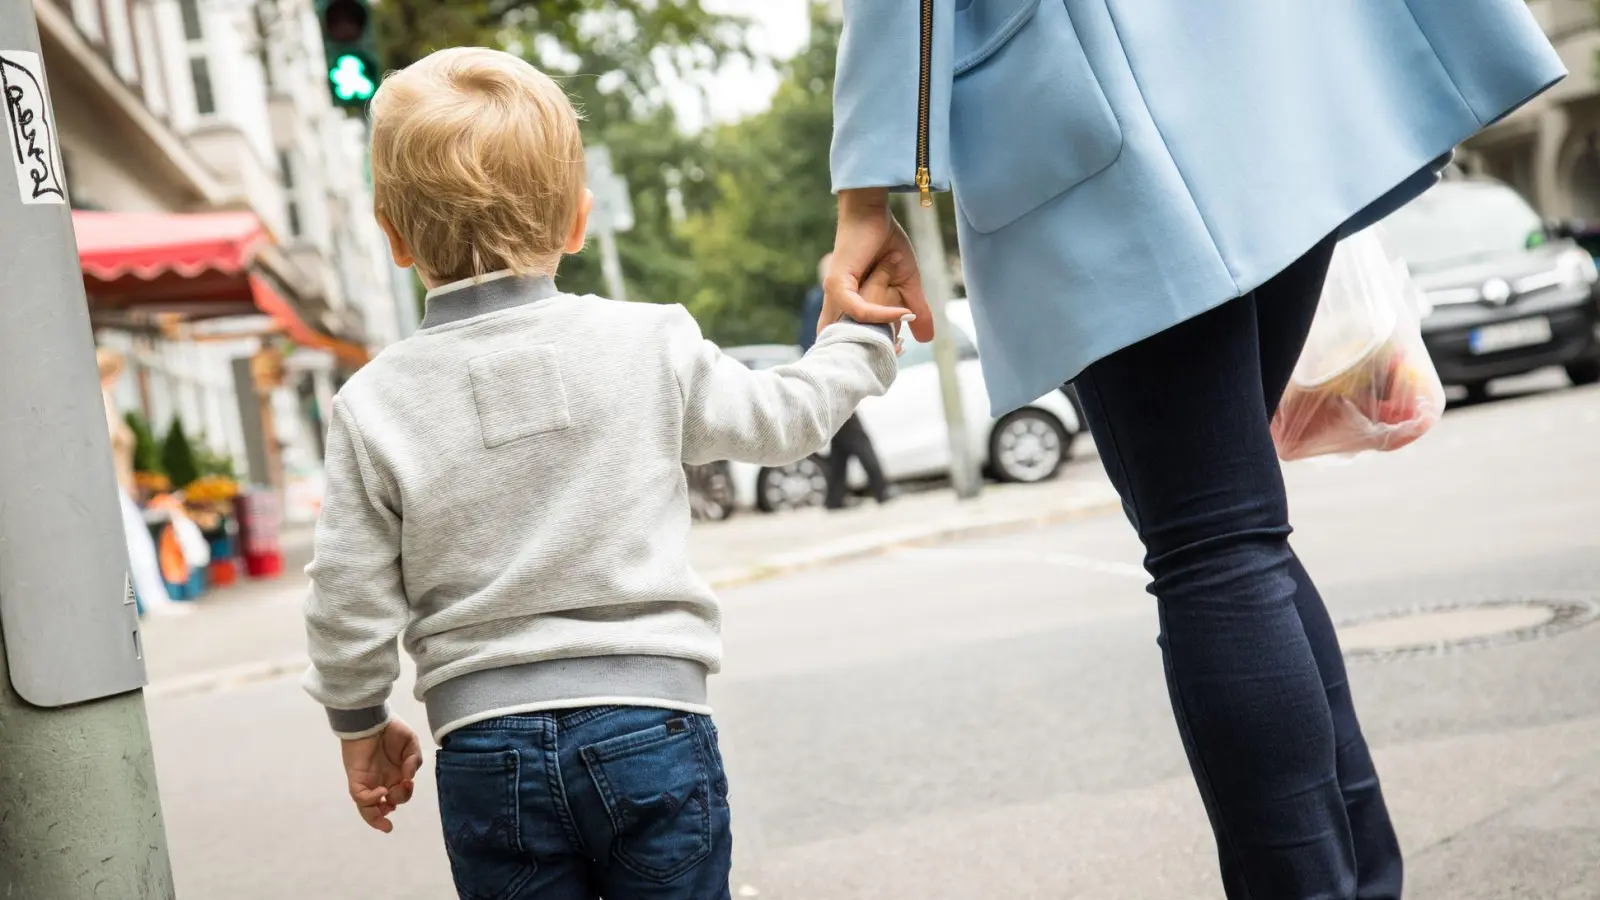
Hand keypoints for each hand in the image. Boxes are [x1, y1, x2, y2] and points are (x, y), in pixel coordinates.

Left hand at [341, 718, 423, 833]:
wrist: (371, 718)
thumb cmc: (391, 729)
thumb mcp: (411, 744)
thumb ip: (414, 762)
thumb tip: (409, 778)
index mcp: (395, 775)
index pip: (398, 795)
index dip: (405, 795)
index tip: (409, 784)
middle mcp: (381, 781)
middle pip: (386, 804)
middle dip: (397, 801)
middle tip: (401, 789)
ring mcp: (367, 782)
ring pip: (369, 808)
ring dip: (377, 817)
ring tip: (386, 818)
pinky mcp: (356, 779)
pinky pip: (360, 797)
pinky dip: (371, 800)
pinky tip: (381, 793)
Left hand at [825, 188, 934, 342]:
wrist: (873, 212)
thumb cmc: (886, 243)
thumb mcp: (906, 284)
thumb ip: (916, 310)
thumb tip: (927, 339)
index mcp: (849, 305)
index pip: (856, 340)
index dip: (877, 350)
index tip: (902, 349)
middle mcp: (837, 304)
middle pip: (850, 343)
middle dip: (874, 351)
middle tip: (900, 350)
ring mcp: (835, 295)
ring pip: (853, 331)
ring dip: (877, 338)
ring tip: (901, 341)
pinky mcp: (837, 284)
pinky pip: (859, 310)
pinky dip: (881, 315)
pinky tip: (902, 313)